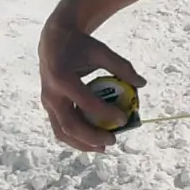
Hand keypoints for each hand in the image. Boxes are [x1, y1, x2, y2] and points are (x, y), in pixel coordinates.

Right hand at [39, 14, 145, 152]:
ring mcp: (47, 103)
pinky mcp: (48, 107)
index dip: (105, 113)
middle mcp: (51, 94)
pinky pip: (59, 129)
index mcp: (62, 78)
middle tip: (113, 140)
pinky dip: (75, 139)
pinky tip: (93, 142)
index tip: (124, 118)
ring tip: (104, 147)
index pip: (86, 102)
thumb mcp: (101, 51)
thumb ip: (121, 66)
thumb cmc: (80, 45)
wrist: (53, 41)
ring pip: (61, 132)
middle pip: (70, 124)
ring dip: (82, 143)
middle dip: (92, 136)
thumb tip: (142, 83)